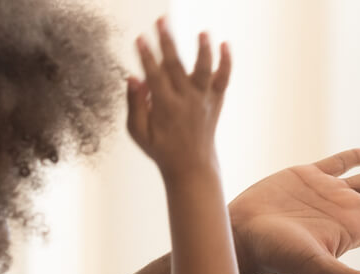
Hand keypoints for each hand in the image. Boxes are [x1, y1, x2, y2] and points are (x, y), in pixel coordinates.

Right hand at [127, 19, 230, 178]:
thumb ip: (134, 105)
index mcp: (165, 108)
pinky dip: (226, 63)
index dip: (146, 56)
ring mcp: (203, 100)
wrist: (192, 166)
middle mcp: (186, 102)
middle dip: (168, 42)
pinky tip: (225, 44)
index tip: (140, 39)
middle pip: (176, 66)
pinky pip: (223, 80)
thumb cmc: (162, 149)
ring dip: (204, 50)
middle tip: (161, 21)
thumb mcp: (138, 132)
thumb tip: (132, 78)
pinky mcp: (215, 101)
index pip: (154, 76)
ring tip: (203, 32)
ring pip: (204, 71)